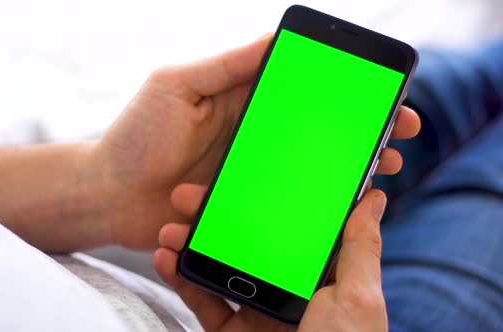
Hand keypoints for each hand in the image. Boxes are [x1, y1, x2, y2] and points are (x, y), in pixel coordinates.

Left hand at [91, 34, 419, 249]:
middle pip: (315, 132)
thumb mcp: (177, 85)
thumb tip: (275, 37)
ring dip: (346, 171)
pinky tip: (338, 207)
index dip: (342, 94)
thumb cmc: (135, 136)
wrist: (106, 195)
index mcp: (240, 102)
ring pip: (308, 170)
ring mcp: (249, 173)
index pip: (302, 92)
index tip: (379, 95)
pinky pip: (282, 204)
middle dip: (358, 135)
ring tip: (380, 174)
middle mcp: (252, 137)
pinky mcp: (241, 206)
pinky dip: (312, 204)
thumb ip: (226, 65)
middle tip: (396, 138)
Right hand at [154, 184, 387, 330]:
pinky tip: (165, 259)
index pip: (287, 228)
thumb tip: (375, 200)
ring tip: (169, 229)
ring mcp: (255, 312)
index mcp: (318, 278)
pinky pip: (202, 303)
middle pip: (244, 244)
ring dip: (189, 246)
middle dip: (214, 219)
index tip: (240, 178)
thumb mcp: (359, 297)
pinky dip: (181, 281)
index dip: (263, 202)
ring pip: (217, 270)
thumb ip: (360, 248)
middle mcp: (285, 291)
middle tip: (189, 197)